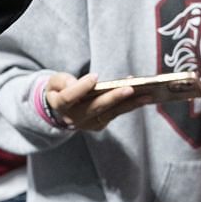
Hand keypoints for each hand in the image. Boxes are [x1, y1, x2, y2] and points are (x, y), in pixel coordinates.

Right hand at [42, 72, 156, 132]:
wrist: (60, 109)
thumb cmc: (60, 90)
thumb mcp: (55, 82)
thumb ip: (64, 81)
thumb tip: (85, 83)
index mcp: (60, 105)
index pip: (69, 98)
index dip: (81, 88)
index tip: (95, 76)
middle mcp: (74, 118)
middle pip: (95, 108)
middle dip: (113, 98)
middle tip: (129, 89)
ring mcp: (88, 124)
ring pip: (110, 113)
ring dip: (129, 104)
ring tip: (145, 95)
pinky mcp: (100, 124)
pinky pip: (115, 114)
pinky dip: (129, 105)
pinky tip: (142, 96)